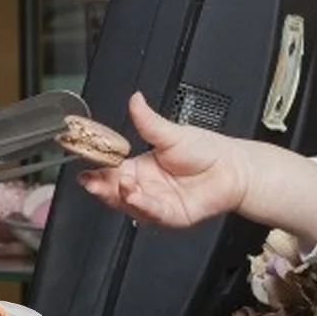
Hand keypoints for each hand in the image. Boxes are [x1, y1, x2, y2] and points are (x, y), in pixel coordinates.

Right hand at [78, 91, 249, 227]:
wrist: (233, 168)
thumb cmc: (206, 151)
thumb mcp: (171, 133)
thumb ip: (148, 121)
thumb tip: (135, 99)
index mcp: (140, 167)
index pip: (111, 171)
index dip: (96, 172)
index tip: (83, 169)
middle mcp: (145, 187)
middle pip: (115, 191)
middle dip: (101, 188)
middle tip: (91, 181)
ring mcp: (157, 203)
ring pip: (130, 205)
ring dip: (120, 197)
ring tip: (119, 184)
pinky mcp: (171, 216)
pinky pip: (153, 213)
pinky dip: (142, 206)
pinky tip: (135, 197)